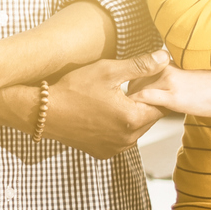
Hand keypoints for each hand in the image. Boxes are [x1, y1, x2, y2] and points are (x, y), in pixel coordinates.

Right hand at [40, 51, 169, 158]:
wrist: (45, 112)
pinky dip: (118, 127)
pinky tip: (104, 113)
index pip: (162, 106)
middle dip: (144, 103)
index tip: (145, 81)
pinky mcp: (103, 152)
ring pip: (136, 129)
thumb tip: (165, 57)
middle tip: (129, 87)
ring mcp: (115, 148)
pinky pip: (121, 139)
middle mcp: (128, 139)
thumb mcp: (108, 71)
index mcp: (133, 119)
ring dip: (131, 115)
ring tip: (115, 99)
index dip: (156, 91)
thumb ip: (140, 65)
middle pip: (149, 118)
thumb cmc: (74, 89)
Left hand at [130, 62, 210, 117]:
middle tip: (126, 112)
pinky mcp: (172, 96)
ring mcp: (167, 81)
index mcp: (168, 63)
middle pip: (131, 80)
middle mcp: (164, 68)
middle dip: (127, 96)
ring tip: (129, 119)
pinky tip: (135, 120)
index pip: (138, 71)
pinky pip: (143, 100)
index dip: (132, 86)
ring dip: (128, 105)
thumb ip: (173, 80)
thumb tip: (164, 89)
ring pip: (133, 89)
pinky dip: (135, 109)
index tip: (129, 99)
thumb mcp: (189, 78)